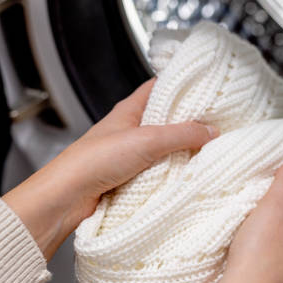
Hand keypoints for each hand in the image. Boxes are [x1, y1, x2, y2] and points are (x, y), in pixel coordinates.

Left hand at [3, 79, 218, 259]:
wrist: (68, 197)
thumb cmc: (93, 160)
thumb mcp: (146, 140)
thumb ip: (182, 134)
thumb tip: (211, 131)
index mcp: (129, 110)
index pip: (159, 88)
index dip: (181, 85)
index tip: (206, 88)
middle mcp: (130, 130)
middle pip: (166, 120)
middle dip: (189, 123)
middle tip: (215, 124)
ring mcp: (130, 154)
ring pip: (164, 148)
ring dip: (182, 152)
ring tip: (207, 151)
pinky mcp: (131, 178)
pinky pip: (159, 172)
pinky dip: (172, 174)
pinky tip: (187, 176)